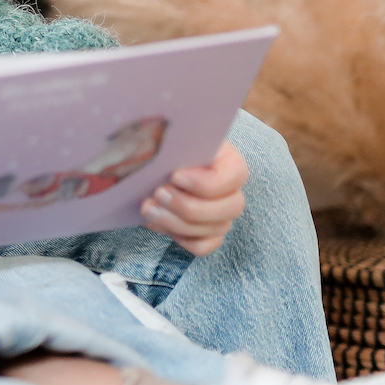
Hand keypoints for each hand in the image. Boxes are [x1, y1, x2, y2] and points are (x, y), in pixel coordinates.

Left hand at [138, 141, 246, 256]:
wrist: (157, 163)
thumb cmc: (169, 146)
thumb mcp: (174, 137)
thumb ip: (176, 140)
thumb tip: (162, 148)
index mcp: (230, 162)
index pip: (236, 175)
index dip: (207, 182)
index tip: (175, 176)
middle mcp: (232, 191)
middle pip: (229, 208)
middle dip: (189, 206)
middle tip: (158, 194)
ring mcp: (222, 216)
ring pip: (213, 229)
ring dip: (176, 222)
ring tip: (148, 208)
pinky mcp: (208, 234)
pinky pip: (203, 246)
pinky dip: (180, 238)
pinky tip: (158, 222)